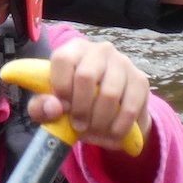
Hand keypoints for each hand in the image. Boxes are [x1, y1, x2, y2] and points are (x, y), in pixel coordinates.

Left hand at [23, 37, 150, 150]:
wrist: (111, 110)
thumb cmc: (75, 102)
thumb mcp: (52, 105)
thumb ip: (42, 107)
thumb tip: (53, 107)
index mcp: (74, 49)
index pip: (63, 59)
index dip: (60, 87)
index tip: (63, 108)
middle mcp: (100, 50)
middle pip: (86, 76)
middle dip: (80, 108)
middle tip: (78, 125)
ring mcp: (123, 63)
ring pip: (109, 94)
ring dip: (99, 120)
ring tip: (94, 130)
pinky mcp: (140, 80)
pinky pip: (130, 107)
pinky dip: (119, 126)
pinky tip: (112, 133)